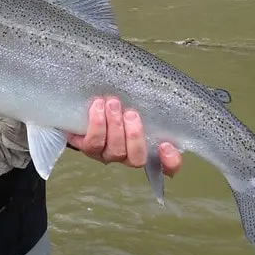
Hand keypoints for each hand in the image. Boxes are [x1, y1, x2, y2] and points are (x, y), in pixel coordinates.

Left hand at [67, 97, 181, 176]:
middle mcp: (128, 155)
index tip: (166, 146)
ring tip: (112, 104)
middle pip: (137, 158)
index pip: (167, 166)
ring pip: (115, 151)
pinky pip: (92, 143)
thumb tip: (155, 89)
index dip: (170, 162)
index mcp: (147, 145)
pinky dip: (97, 124)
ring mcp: (107, 154)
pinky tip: (97, 107)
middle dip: (134, 136)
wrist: (83, 103)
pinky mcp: (88, 148)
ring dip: (114, 126)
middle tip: (131, 114)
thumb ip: (145, 102)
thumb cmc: (116, 102)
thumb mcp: (133, 101)